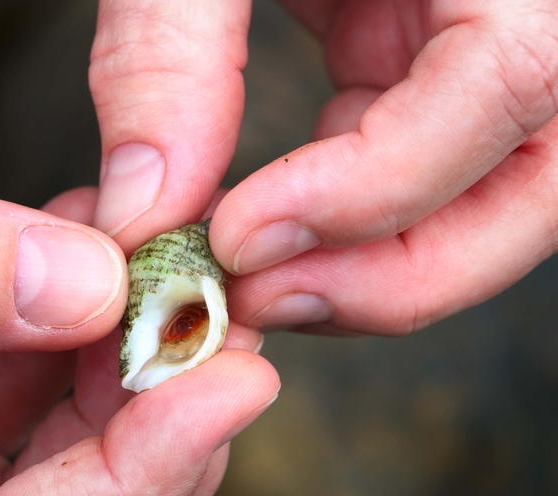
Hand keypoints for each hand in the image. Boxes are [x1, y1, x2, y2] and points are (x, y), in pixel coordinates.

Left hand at [90, 0, 557, 334]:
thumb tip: (141, 215)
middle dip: (396, 274)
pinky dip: (345, 226)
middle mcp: (529, 9)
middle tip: (260, 302)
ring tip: (254, 283)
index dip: (374, 189)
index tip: (237, 239)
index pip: (502, 88)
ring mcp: (495, 51)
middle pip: (534, 190)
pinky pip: (426, 180)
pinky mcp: (439, 75)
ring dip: (372, 270)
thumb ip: (166, 55)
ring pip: (490, 208)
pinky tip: (266, 222)